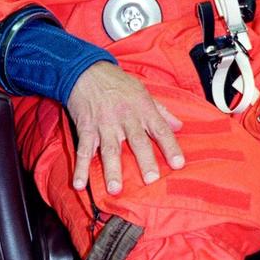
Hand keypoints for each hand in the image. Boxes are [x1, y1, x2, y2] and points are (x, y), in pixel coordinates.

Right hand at [66, 61, 183, 194]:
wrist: (85, 70)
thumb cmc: (117, 82)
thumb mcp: (143, 91)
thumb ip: (161, 111)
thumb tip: (179, 126)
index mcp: (143, 109)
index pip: (161, 130)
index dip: (170, 147)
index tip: (178, 164)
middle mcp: (126, 118)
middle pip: (137, 141)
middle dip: (145, 161)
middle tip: (150, 179)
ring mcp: (105, 124)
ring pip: (110, 149)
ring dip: (112, 170)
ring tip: (115, 189)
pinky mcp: (86, 128)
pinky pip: (84, 150)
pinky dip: (81, 168)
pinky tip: (80, 184)